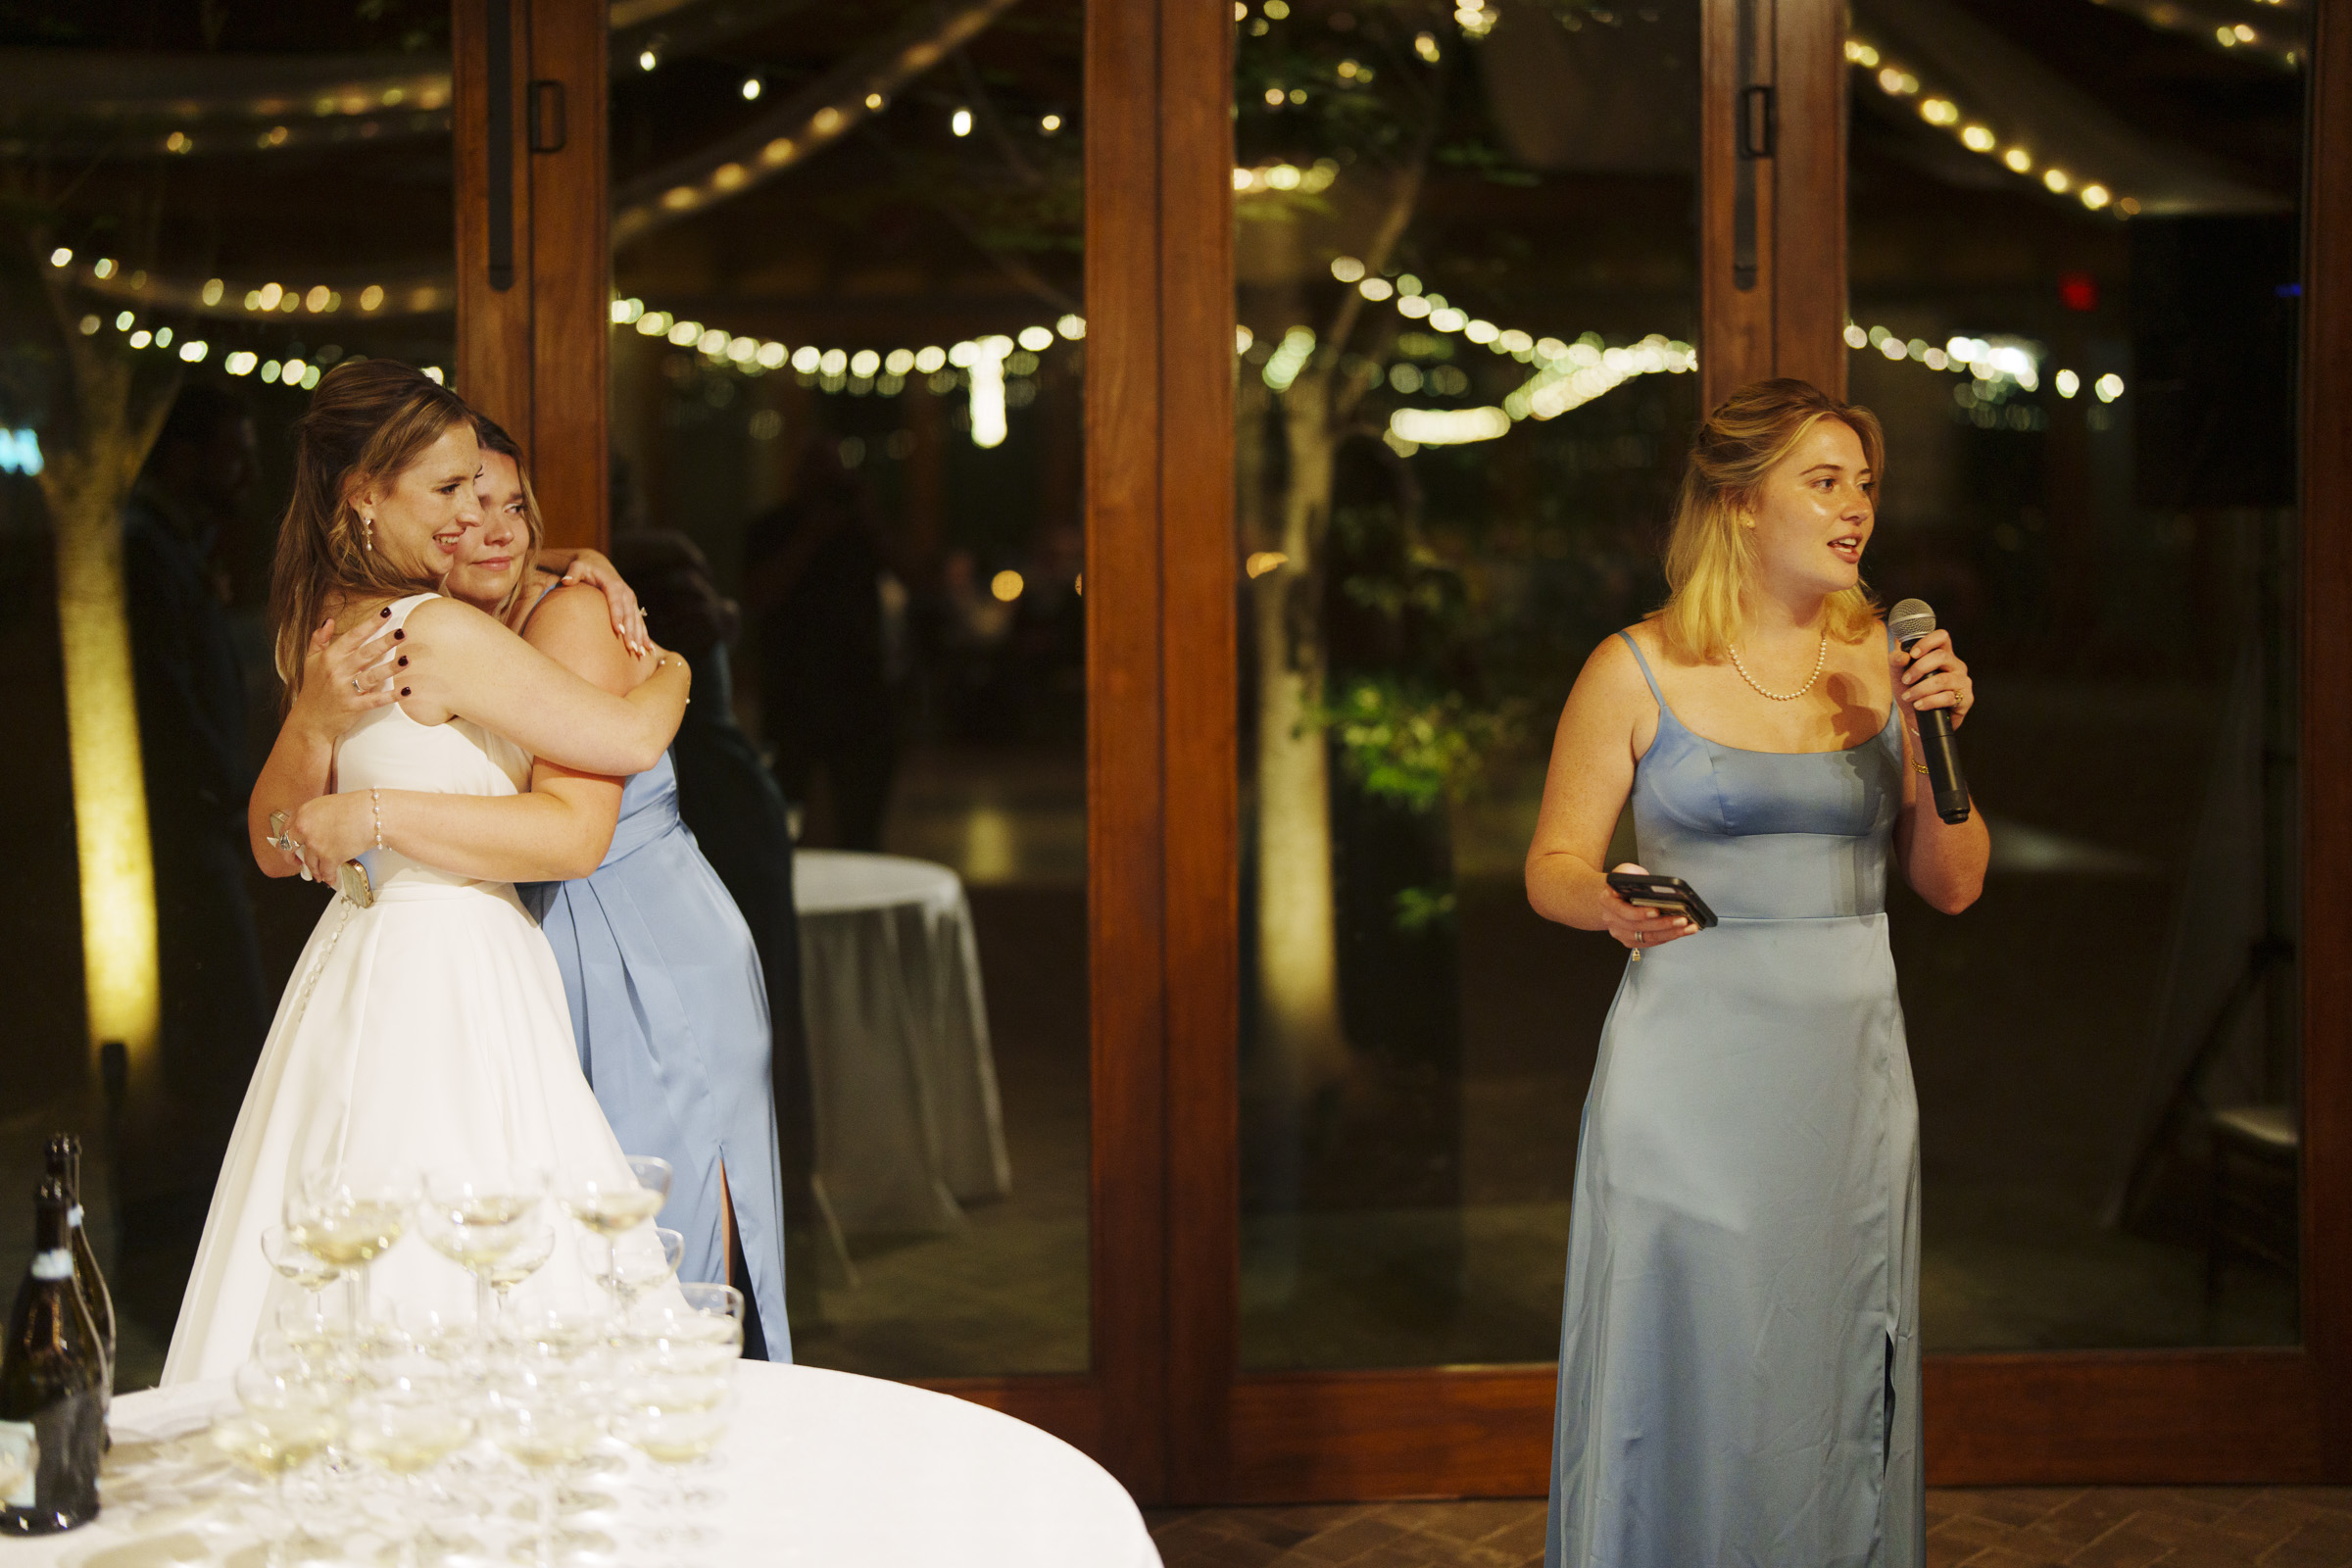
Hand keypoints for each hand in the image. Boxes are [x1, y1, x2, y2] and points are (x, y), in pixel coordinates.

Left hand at [286, 791, 377, 883]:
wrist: (372, 814)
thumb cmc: (356, 807)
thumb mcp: (326, 806)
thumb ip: (314, 818)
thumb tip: (312, 831)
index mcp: (303, 814)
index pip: (285, 831)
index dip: (287, 842)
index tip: (290, 847)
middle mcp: (304, 829)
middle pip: (287, 849)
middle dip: (291, 859)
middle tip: (296, 863)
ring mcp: (315, 844)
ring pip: (309, 863)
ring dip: (315, 870)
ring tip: (319, 873)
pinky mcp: (328, 857)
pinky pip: (325, 872)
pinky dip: (328, 877)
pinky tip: (330, 878)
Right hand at [291, 615, 399, 738]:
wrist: (309, 721)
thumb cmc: (313, 688)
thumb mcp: (310, 661)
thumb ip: (319, 640)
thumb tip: (329, 620)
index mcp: (329, 658)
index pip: (353, 637)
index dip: (370, 624)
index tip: (386, 613)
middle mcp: (338, 672)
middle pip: (365, 653)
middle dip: (385, 642)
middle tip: (403, 632)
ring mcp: (346, 690)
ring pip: (372, 676)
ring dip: (390, 668)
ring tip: (407, 659)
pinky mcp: (354, 707)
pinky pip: (375, 700)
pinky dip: (390, 696)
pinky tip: (406, 690)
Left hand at [558, 549, 649, 657]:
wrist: (597, 564)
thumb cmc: (585, 567)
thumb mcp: (578, 567)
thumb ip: (572, 573)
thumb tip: (566, 580)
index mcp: (614, 585)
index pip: (616, 602)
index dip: (618, 616)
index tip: (619, 631)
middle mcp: (626, 593)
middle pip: (629, 615)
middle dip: (631, 632)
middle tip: (631, 648)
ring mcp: (631, 600)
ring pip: (637, 621)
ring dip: (640, 637)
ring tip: (640, 653)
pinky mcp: (632, 606)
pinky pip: (640, 622)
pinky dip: (644, 635)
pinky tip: (648, 649)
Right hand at [1599, 862, 1695, 952]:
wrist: (1612, 899)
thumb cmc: (1621, 886)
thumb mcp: (1624, 872)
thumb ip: (1632, 873)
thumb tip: (1648, 880)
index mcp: (1608, 901)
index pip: (1624, 911)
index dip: (1641, 913)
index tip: (1657, 911)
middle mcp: (1612, 920)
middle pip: (1639, 927)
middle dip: (1664, 924)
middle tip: (1682, 920)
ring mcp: (1620, 932)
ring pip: (1647, 937)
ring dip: (1670, 933)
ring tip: (1687, 927)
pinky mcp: (1629, 941)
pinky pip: (1650, 942)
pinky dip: (1667, 938)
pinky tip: (1680, 932)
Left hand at [1893, 629, 1973, 728]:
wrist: (1917, 719)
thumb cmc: (1911, 692)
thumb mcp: (1898, 676)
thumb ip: (1896, 662)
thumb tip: (1902, 656)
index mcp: (1942, 654)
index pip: (1942, 637)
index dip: (1928, 642)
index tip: (1913, 654)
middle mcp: (1955, 665)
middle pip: (1942, 656)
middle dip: (1919, 668)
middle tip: (1905, 680)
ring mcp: (1962, 682)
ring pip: (1943, 679)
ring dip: (1921, 689)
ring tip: (1908, 696)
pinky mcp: (1966, 699)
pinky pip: (1948, 697)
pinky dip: (1929, 702)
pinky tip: (1919, 705)